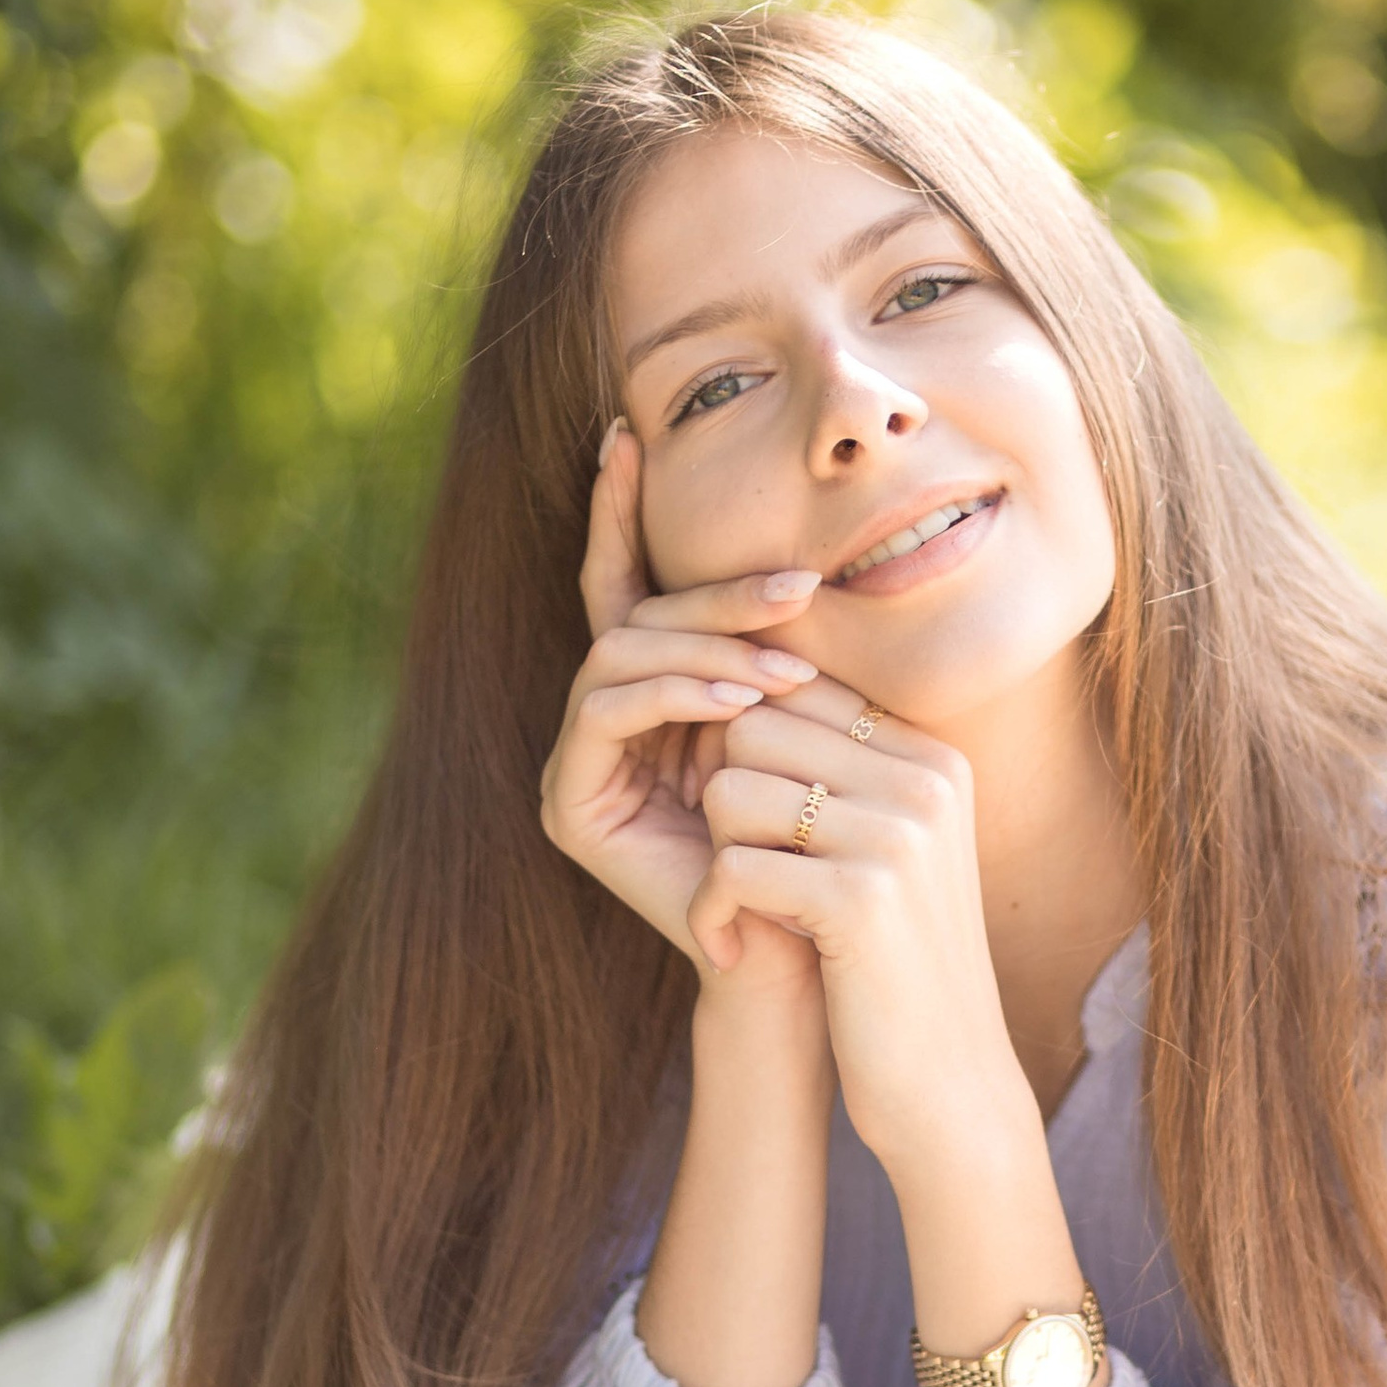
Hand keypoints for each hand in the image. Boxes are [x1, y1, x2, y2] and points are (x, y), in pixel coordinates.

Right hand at [537, 426, 825, 990]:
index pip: (627, 589)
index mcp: (647, 697)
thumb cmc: (819, 838)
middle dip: (714, 596)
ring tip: (783, 669)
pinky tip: (738, 700)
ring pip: (618, 654)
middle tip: (798, 587)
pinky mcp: (568, 804)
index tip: (625, 433)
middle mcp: (598, 723)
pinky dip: (675, 694)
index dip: (616, 512)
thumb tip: (803, 565)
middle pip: (632, 617)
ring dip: (706, 648)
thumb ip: (776, 649)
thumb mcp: (803, 720)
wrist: (803, 953)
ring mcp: (575, 763)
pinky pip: (606, 711)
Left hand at [688, 664, 1038, 1179]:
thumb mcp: (883, 853)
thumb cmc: (893, 966)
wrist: (948, 1084)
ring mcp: (899, 835)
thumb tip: (736, 706)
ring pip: (731, 788)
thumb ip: (834, 774)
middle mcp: (926, 781)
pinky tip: (731, 949)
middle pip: (754, 728)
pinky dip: (710, 912)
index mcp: (934, 760)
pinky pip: (728, 864)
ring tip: (748, 911)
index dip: (747, 754)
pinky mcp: (859, 897)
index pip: (798, 692)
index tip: (748, 829)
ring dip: (717, 855)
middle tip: (745, 872)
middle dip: (727, 799)